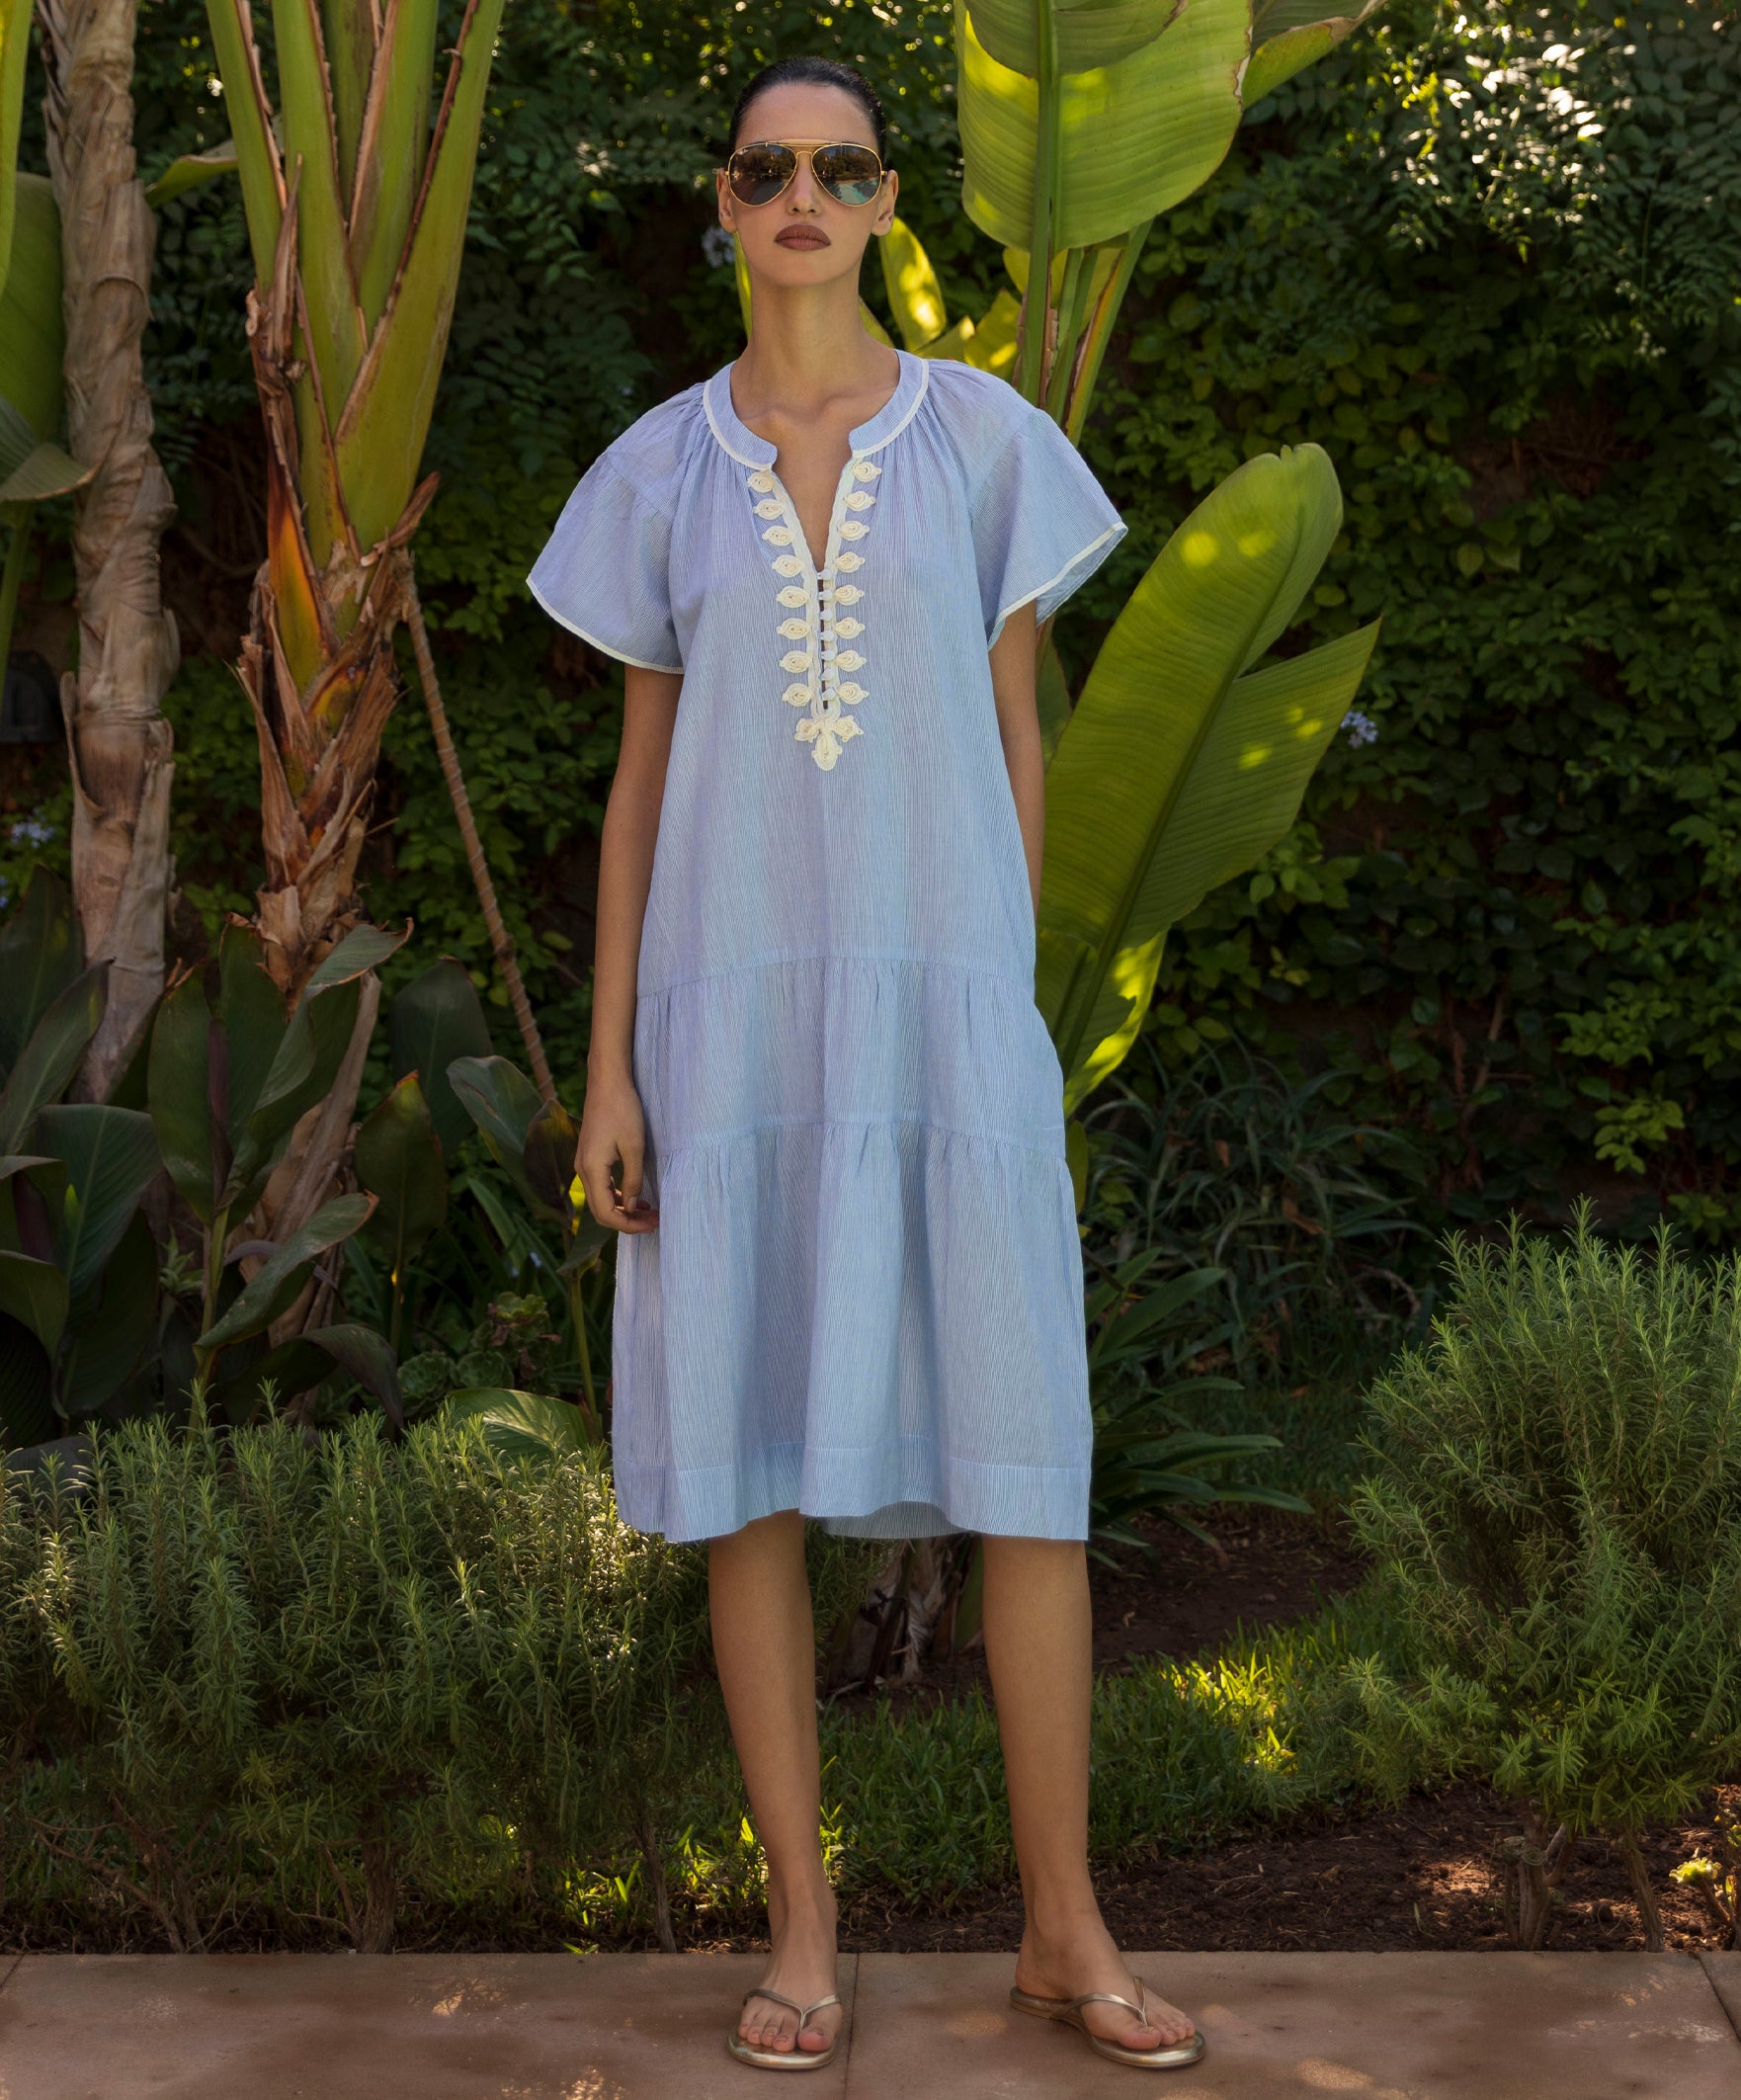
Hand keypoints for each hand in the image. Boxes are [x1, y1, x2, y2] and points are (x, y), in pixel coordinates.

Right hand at [577, 1073, 658, 1232]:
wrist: (607, 1081)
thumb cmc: (623, 1110)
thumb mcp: (635, 1147)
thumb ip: (633, 1180)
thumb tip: (630, 1207)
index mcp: (592, 1169)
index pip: (605, 1213)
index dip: (628, 1225)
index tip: (652, 1224)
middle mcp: (582, 1170)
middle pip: (600, 1211)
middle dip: (626, 1221)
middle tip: (653, 1221)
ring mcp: (583, 1163)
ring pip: (600, 1199)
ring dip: (622, 1209)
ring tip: (649, 1211)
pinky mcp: (589, 1157)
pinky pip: (600, 1186)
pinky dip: (616, 1195)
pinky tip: (635, 1196)